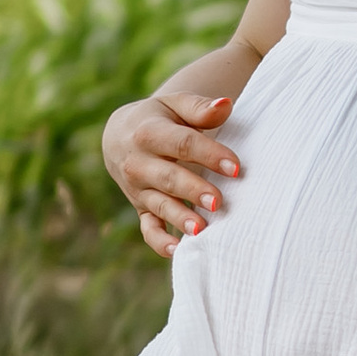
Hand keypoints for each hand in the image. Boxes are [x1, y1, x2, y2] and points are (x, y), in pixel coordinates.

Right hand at [103, 82, 242, 256]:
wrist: (120, 136)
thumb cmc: (159, 119)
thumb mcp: (174, 105)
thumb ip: (200, 108)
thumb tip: (226, 105)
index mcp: (149, 133)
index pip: (182, 144)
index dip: (209, 154)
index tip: (235, 167)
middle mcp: (139, 163)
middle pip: (169, 177)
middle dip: (193, 190)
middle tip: (218, 201)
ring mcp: (138, 189)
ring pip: (160, 204)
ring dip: (180, 217)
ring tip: (201, 229)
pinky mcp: (140, 208)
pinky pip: (148, 228)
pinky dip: (160, 241)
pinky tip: (178, 250)